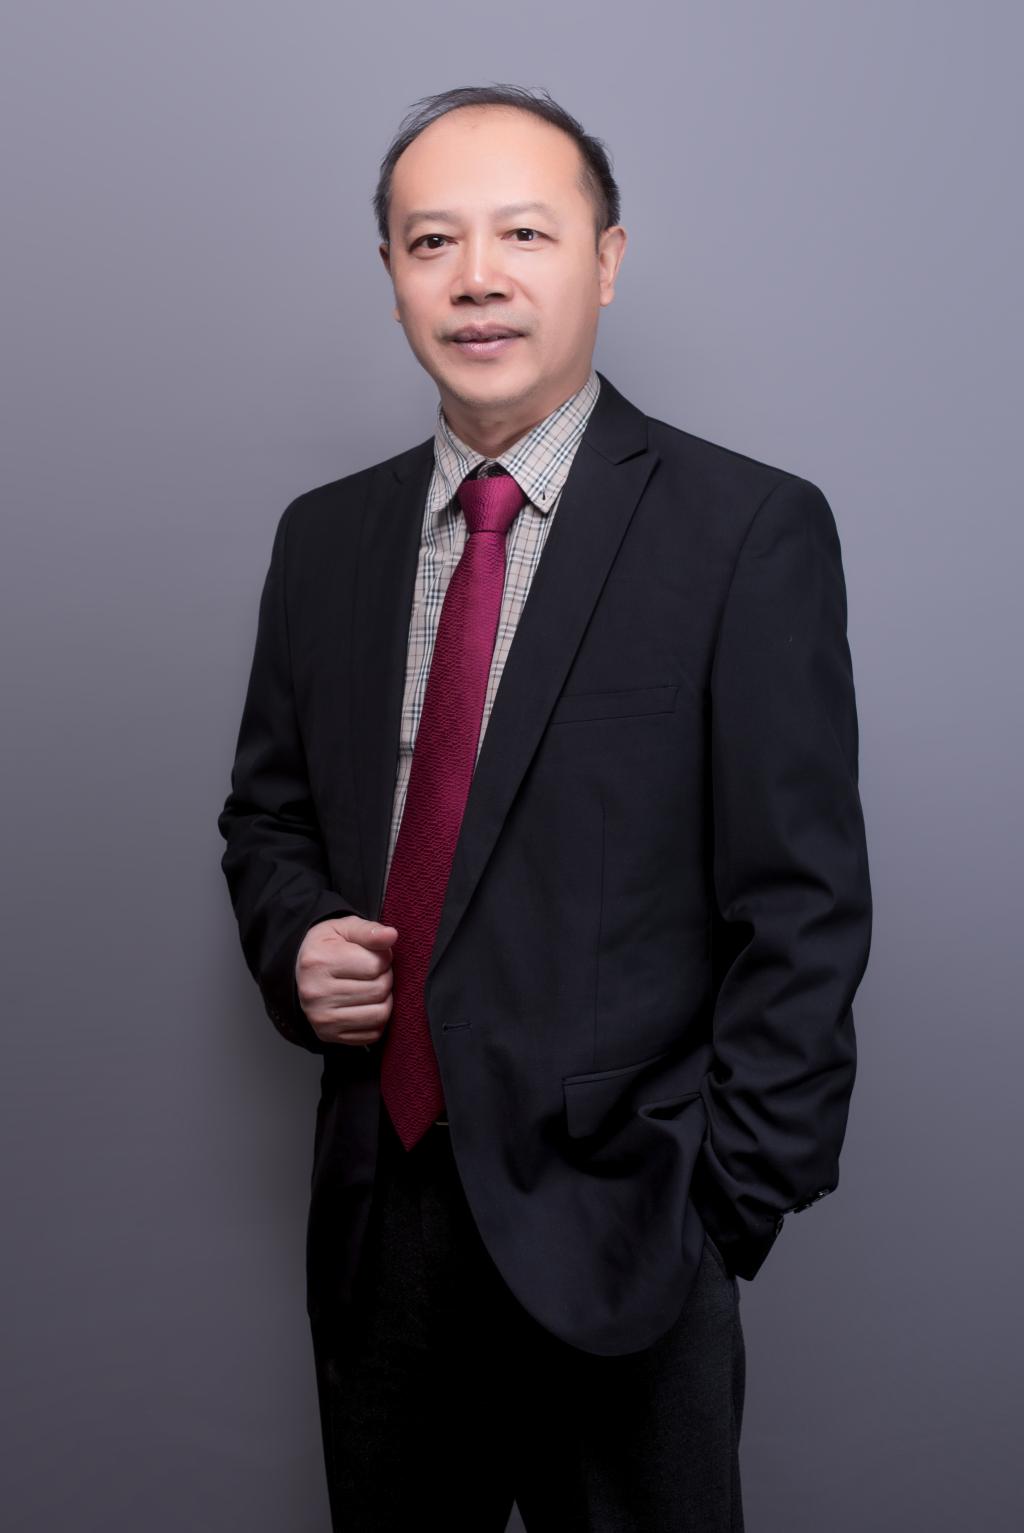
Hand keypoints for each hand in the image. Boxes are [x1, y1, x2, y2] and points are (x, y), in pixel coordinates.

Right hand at [295, 916, 397, 1046]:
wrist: (301, 973)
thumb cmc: (328, 947)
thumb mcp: (344, 928)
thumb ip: (369, 931)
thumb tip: (391, 935)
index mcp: (319, 961)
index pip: (375, 964)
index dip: (384, 958)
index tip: (374, 955)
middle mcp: (316, 993)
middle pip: (379, 990)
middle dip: (385, 978)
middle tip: (374, 972)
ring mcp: (321, 1018)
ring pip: (380, 1014)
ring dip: (384, 999)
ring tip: (372, 987)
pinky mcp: (329, 1035)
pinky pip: (373, 1034)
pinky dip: (376, 1019)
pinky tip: (365, 1005)